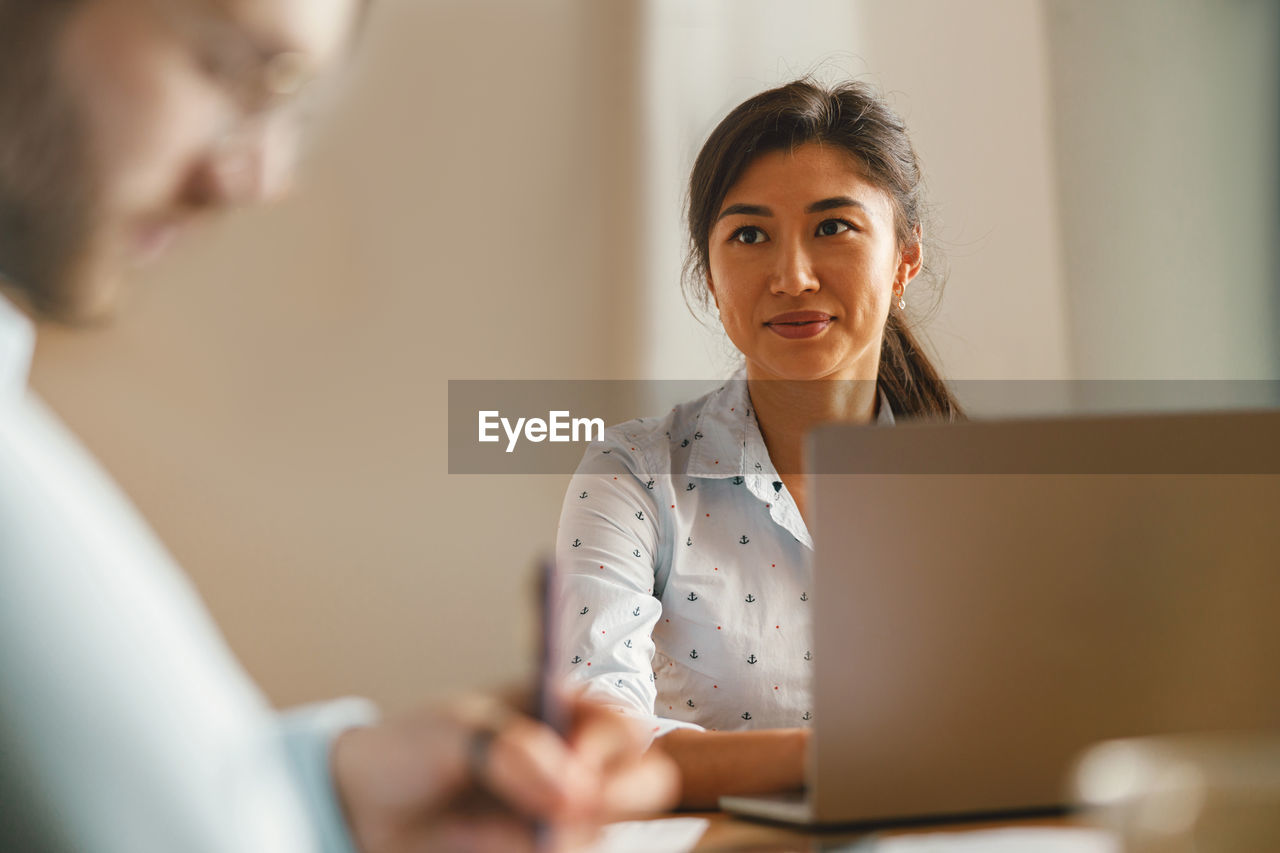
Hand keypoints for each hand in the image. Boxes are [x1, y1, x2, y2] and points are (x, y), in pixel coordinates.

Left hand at [330, 691, 678, 851]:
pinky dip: (531, 852)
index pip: (624, 725)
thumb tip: (571, 788)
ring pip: (598, 836)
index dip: (609, 748)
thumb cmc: (416, 748)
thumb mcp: (454, 731)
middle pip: (647, 783)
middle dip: (620, 797)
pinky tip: (478, 843)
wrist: (370, 808)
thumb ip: (512, 749)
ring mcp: (566, 817)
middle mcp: (580, 765)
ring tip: (483, 831)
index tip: (571, 765)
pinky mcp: (547, 850)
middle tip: (566, 809)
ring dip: (555, 837)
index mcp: (566, 713)